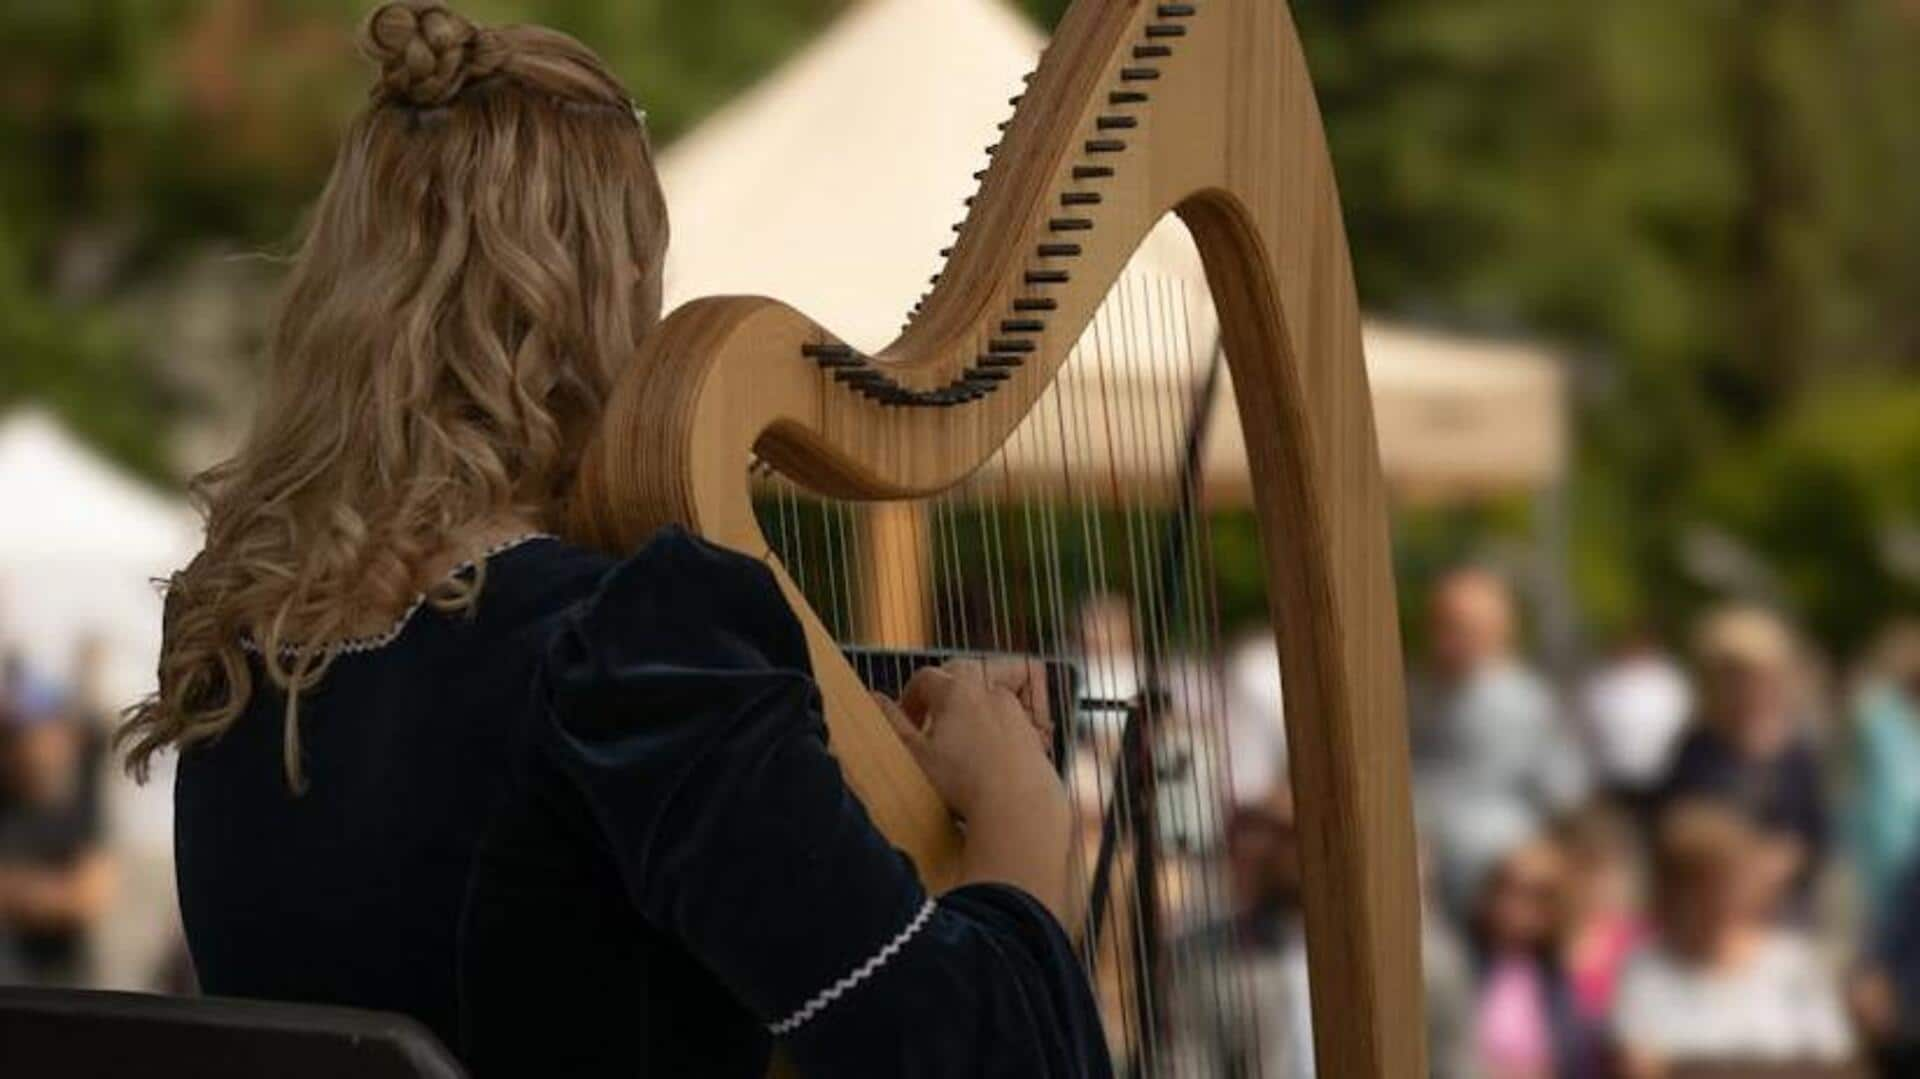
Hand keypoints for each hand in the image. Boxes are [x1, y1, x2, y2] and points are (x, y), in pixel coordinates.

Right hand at [875, 658, 1058, 819]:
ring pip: (988, 697)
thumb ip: (892, 723)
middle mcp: (989, 693)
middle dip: (943, 691)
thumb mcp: (914, 754)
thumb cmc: (962, 782)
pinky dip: (994, 732)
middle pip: (961, 674)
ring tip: (958, 742)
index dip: (910, 696)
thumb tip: (875, 699)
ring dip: (970, 711)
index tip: (905, 720)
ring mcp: (1015, 713)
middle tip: (931, 719)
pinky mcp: (1032, 736)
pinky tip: (985, 761)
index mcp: (956, 691)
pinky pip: (1008, 723)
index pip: (925, 678)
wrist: (1019, 807)